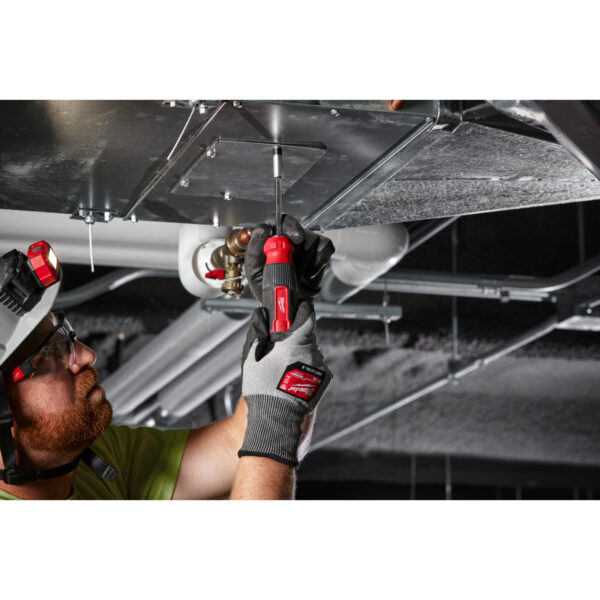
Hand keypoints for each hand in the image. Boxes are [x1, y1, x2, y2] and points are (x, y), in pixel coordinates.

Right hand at [239, 301, 331, 466]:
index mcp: (296, 344)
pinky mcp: (324, 380)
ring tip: (283, 366)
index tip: (297, 305)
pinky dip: (305, 366)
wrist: (277, 422)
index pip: (307, 316)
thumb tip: (260, 315)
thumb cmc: (262, 391)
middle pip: (308, 335)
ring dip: (301, 352)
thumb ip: (258, 334)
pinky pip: (315, 365)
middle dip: (296, 334)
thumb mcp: (252, 360)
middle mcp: (313, 353)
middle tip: (280, 341)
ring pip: (312, 351)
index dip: (302, 308)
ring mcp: (320, 367)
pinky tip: (291, 376)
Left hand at [244, 214, 334, 301]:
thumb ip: (255, 250)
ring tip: (294, 277)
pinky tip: (307, 275)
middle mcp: (288, 237)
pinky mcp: (321, 250)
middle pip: (297, 229)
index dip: (287, 225)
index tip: (294, 238)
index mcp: (270, 238)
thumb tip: (263, 230)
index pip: (278, 220)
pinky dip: (316, 266)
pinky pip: (323, 251)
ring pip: (310, 243)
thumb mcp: (254, 271)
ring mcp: (306, 242)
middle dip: (297, 248)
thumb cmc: (268, 287)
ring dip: (302, 265)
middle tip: (294, 264)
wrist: (286, 303)